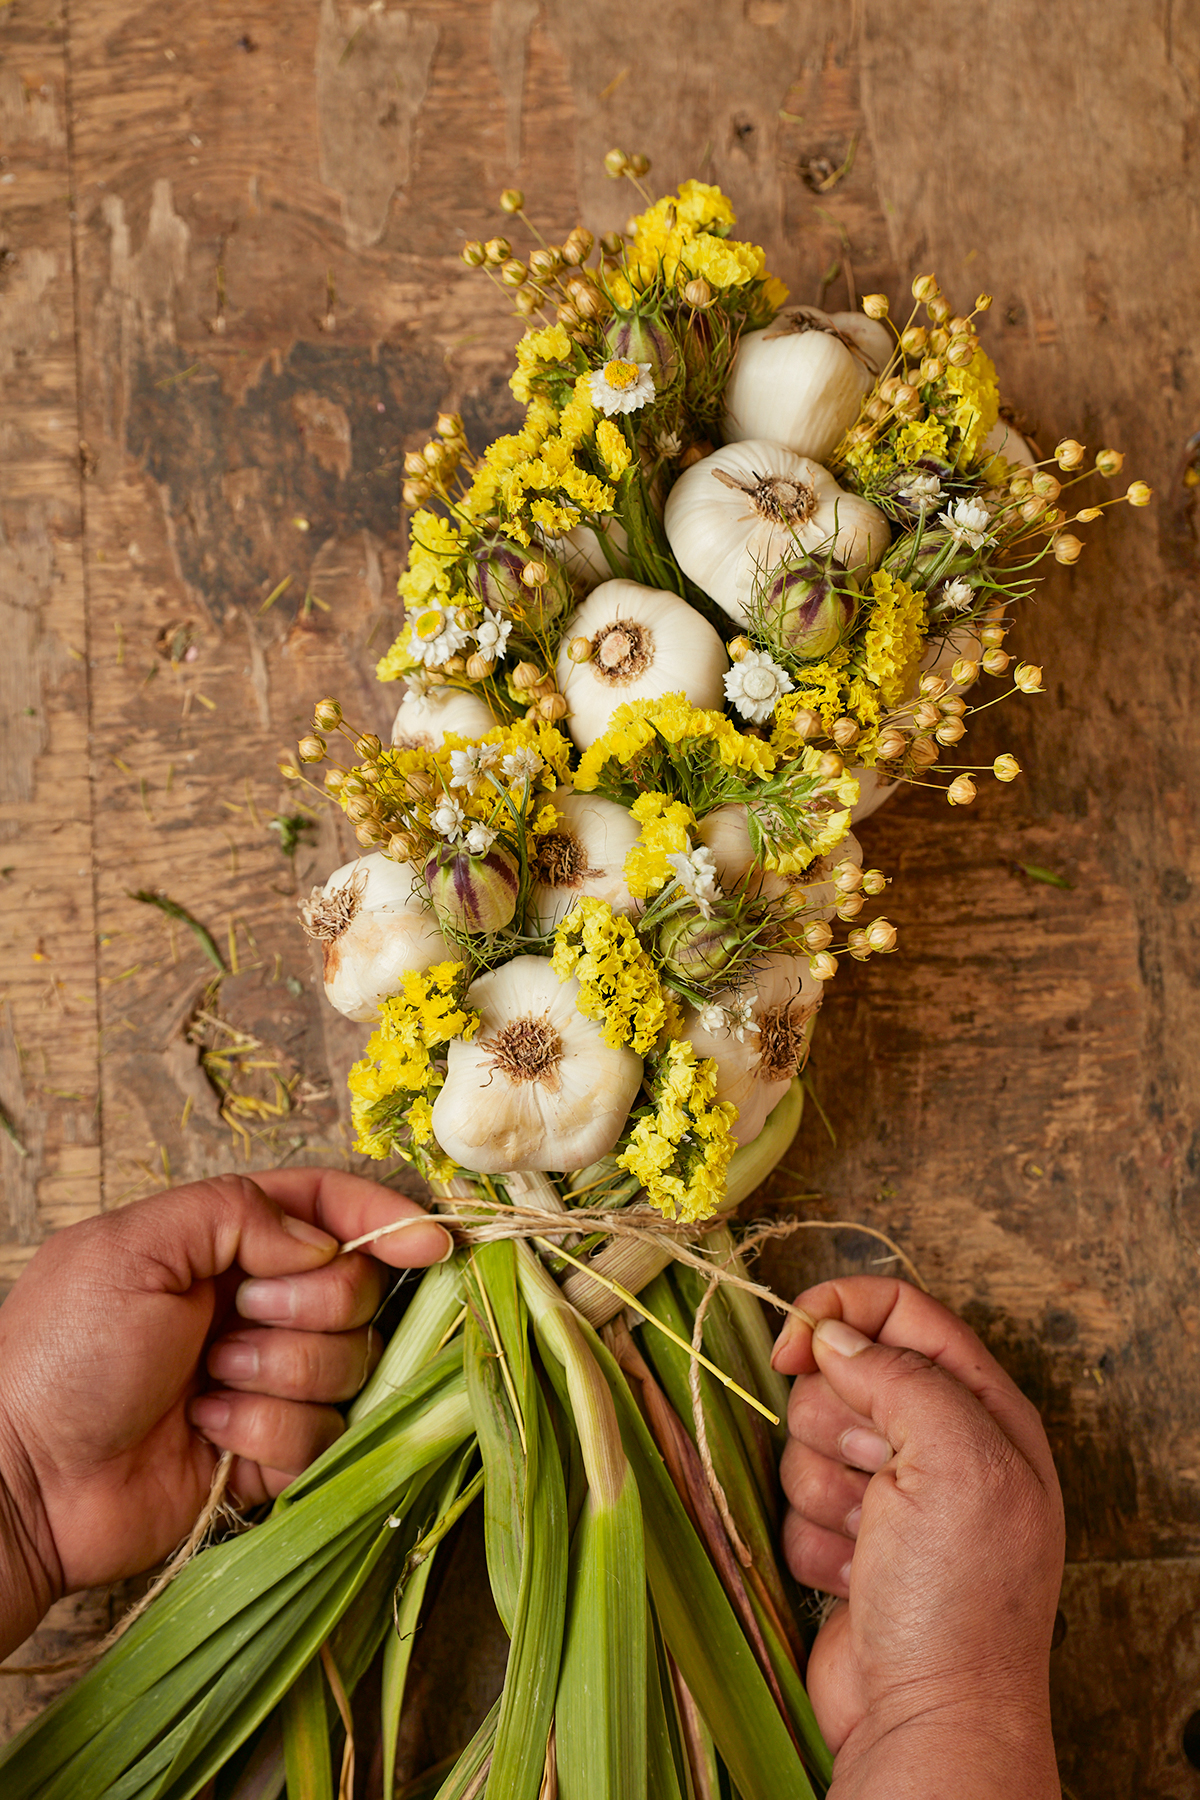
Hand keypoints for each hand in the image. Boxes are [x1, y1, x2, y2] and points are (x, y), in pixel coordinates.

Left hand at [0, 1168, 451, 1659]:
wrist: (23, 1480)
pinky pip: (322, 1438)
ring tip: (206, 1388)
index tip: (430, 1242)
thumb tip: (321, 1243)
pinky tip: (209, 1438)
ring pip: (348, 1366)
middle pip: (356, 1290)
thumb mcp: (131, 1248)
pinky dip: (268, 1437)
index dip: (384, 1219)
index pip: (328, 1208)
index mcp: (226, 1244)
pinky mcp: (270, 1453)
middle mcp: (256, 1305)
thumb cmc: (61, 1353)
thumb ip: (235, 1214)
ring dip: (278, 1376)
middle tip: (234, 1323)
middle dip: (308, 1307)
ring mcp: (267, 1380)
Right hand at [771, 1277, 1063, 1798]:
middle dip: (837, 1427)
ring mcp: (888, 1497)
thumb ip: (899, 1375)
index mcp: (981, 1408)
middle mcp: (936, 1443)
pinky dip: (813, 1542)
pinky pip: (792, 1505)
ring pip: (805, 1442)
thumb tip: (832, 1335)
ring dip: (825, 1494)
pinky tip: (856, 1580)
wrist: (931, 1718)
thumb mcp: (957, 1460)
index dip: (840, 1312)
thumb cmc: (963, 1598)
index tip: (792, 1345)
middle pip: (839, 1375)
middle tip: (879, 1482)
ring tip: (872, 1542)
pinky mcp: (845, 1542)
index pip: (902, 1312)